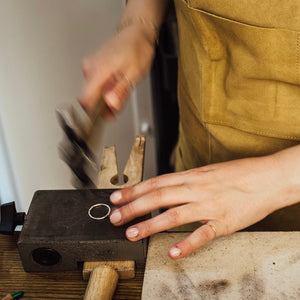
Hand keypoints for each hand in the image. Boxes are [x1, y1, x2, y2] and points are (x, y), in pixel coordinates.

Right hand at [78, 24, 154, 115]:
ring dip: (106, 98)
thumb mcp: (134, 74)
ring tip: (121, 89)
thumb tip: (112, 105)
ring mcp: (90, 67)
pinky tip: (116, 84)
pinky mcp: (92, 67)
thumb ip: (121, 91)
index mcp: (99, 70)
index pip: (85, 99)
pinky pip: (96, 85)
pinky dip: (106, 89)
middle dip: (104, 106)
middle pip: (90, 98)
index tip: (102, 118)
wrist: (136, 33)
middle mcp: (90, 68)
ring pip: (94, 93)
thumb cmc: (137, 49)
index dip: (93, 113)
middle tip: (119, 104)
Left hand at [109, 154, 288, 258]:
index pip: (156, 182)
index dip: (134, 190)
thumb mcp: (208, 171)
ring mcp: (209, 206)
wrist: (269, 177)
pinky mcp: (224, 222)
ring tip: (132, 232)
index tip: (118, 197)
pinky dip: (187, 244)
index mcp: (193, 176)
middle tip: (115, 216)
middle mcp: (197, 189)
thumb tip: (169, 187)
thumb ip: (188, 180)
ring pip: (174, 214)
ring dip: (150, 224)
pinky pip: (202, 234)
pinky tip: (172, 252)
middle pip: (158, 197)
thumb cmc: (240, 173)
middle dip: (133, 207)